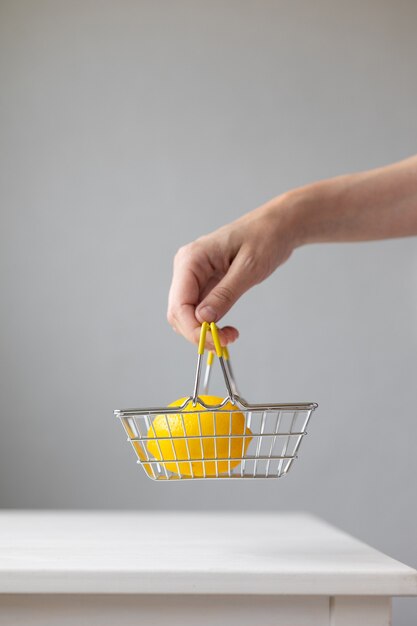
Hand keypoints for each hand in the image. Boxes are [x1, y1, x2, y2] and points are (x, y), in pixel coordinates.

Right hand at [167, 196, 297, 345]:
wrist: (278, 226)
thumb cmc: (265, 238)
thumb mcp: (249, 268)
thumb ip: (225, 294)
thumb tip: (204, 318)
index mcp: (192, 259)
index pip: (179, 304)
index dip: (193, 328)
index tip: (215, 341)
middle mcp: (187, 267)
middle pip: (178, 313)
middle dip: (198, 333)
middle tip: (225, 342)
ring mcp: (194, 276)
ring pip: (186, 315)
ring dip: (203, 331)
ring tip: (230, 335)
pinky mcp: (205, 283)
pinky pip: (199, 310)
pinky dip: (209, 324)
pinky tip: (226, 328)